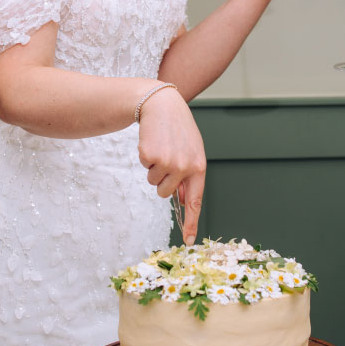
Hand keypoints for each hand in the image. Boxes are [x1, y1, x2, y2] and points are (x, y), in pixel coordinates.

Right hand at [137, 88, 206, 244]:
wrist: (162, 105)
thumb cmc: (179, 129)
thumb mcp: (192, 151)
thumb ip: (190, 176)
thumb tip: (183, 201)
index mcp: (199, 167)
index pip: (195, 201)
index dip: (192, 223)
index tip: (189, 241)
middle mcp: (185, 168)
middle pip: (166, 193)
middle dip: (163, 179)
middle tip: (168, 156)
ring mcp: (167, 163)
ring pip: (154, 182)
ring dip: (154, 168)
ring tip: (162, 147)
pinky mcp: (151, 157)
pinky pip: (145, 169)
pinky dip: (146, 158)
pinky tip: (154, 143)